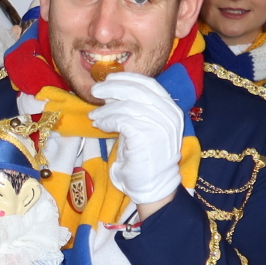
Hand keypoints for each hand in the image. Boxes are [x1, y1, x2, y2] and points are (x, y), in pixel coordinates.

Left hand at [89, 73, 184, 214]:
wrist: (153, 186)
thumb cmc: (145, 157)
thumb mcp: (144, 127)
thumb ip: (134, 108)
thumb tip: (111, 92)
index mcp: (171, 109)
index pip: (149, 84)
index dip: (127, 78)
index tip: (109, 79)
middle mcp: (169, 114)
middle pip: (137, 90)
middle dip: (112, 88)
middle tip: (95, 92)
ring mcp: (160, 125)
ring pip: (126, 105)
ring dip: (105, 109)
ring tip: (94, 117)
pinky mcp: (147, 136)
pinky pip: (121, 120)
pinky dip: (107, 120)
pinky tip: (100, 126)